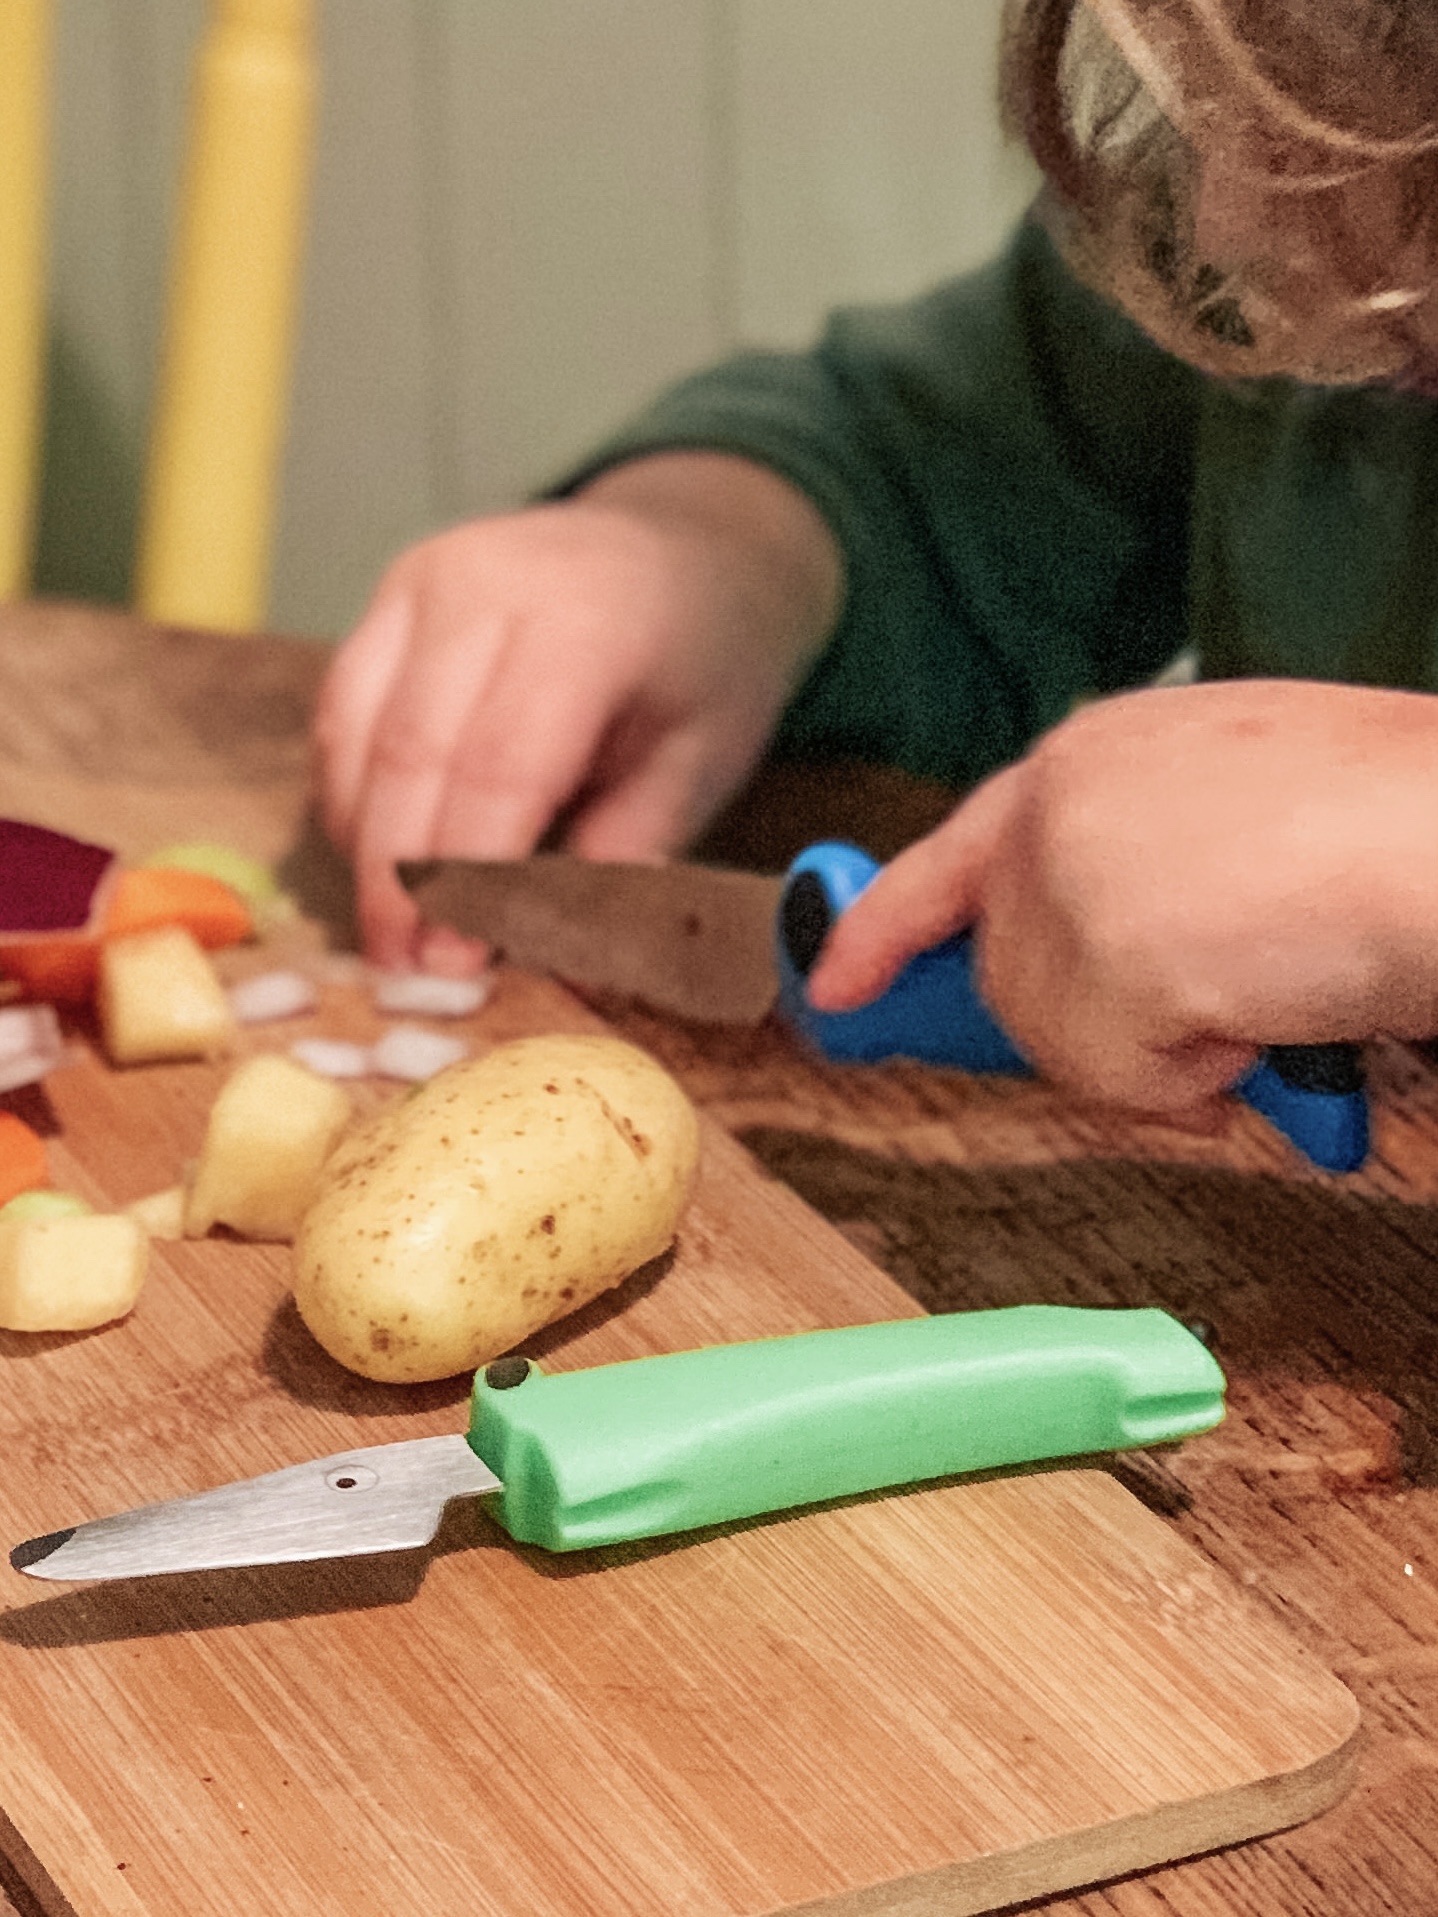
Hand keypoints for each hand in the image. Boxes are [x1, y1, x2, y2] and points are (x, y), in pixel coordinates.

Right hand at [315, 453, 840, 967]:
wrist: (693, 549)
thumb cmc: (708, 667)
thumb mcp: (698, 769)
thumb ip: (621, 862)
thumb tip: (555, 969)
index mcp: (586, 621)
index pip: (497, 769)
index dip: (466, 880)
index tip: (455, 966)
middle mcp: (488, 582)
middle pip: (409, 754)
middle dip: (399, 881)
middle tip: (409, 973)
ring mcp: (425, 578)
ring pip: (355, 735)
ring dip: (365, 848)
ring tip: (395, 937)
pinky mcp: (390, 596)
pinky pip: (343, 711)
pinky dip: (355, 796)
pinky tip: (387, 863)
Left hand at [807, 680, 1437, 1121]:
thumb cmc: (1384, 821)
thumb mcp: (1226, 806)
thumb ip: (1130, 865)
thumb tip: (1100, 964)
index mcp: (1089, 758)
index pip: (947, 855)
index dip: (881, 928)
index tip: (834, 985)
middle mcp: (1055, 809)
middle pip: (1007, 976)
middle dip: (1097, 1022)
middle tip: (1204, 1012)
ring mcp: (1068, 883)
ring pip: (1056, 1037)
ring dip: (1161, 1049)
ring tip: (1261, 988)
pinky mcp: (1099, 962)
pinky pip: (1114, 1077)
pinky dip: (1196, 1078)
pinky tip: (1262, 1015)